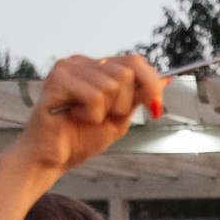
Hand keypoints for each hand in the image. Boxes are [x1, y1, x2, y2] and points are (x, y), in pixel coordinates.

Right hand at [18, 54, 163, 175]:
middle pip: (127, 72)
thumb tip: (166, 79)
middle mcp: (82, 62)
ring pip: (112, 85)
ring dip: (105, 112)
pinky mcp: (57, 79)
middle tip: (102, 117)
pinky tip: (74, 116)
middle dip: (123, 104)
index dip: (151, 83)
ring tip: (84, 117)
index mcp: (97, 68)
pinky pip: (95, 96)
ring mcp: (68, 67)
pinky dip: (91, 115)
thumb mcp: (119, 117)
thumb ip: (138, 97)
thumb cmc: (80, 138)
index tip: (155, 109)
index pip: (135, 61)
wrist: (53, 158)